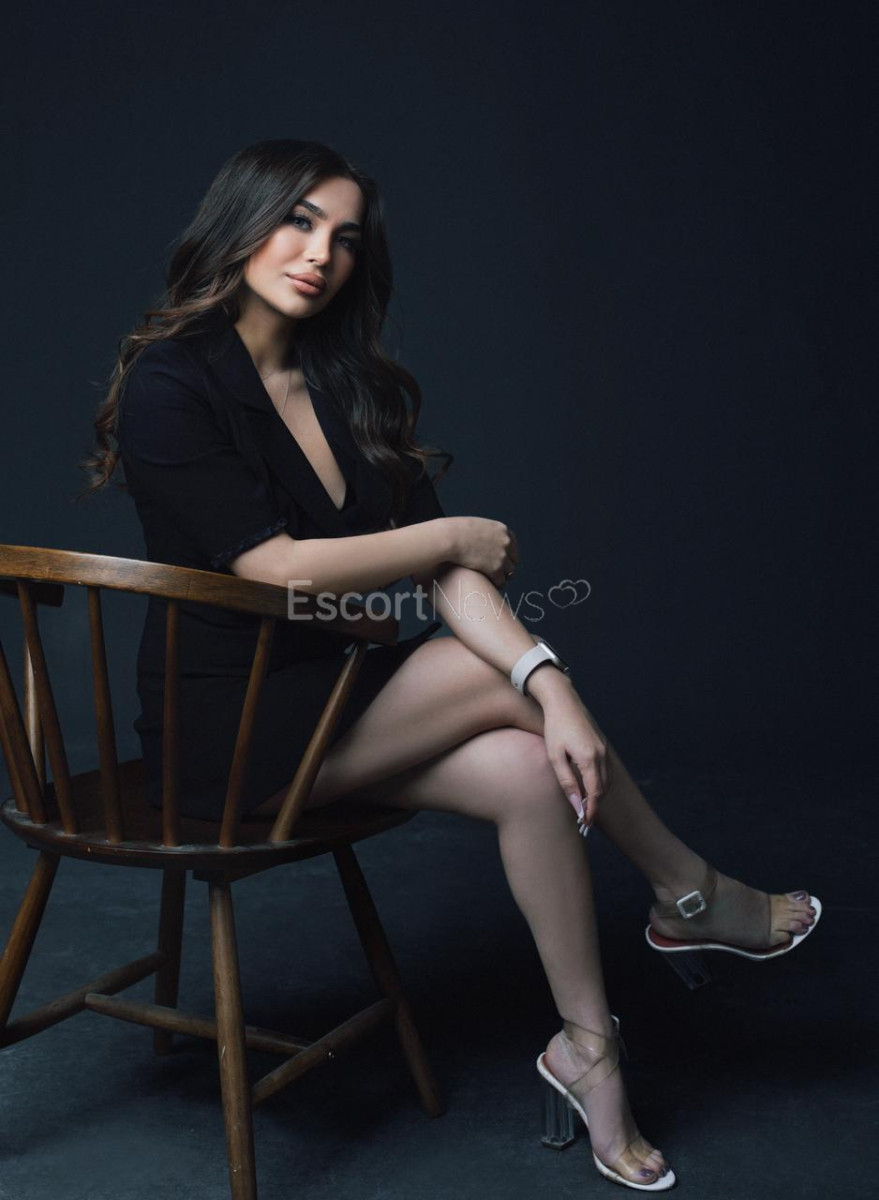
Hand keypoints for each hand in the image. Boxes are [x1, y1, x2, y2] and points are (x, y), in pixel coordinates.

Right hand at [446, 516, 519, 588]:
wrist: (449, 538)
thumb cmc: (453, 531)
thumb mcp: (474, 526)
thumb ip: (482, 533)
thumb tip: (479, 541)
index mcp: (502, 529)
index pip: (512, 544)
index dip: (507, 553)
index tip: (502, 559)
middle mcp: (506, 542)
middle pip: (514, 558)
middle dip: (506, 566)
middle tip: (498, 573)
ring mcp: (502, 556)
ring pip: (510, 571)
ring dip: (502, 576)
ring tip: (493, 581)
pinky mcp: (495, 569)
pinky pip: (501, 581)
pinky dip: (496, 584)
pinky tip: (488, 585)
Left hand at [538, 686, 611, 828]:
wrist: (563, 700)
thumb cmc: (555, 728)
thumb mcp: (555, 757)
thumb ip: (567, 782)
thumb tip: (577, 805)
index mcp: (589, 758)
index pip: (595, 793)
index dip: (592, 810)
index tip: (585, 823)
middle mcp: (601, 754)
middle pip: (603, 789)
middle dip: (595, 805)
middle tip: (584, 819)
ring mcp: (604, 749)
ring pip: (607, 780)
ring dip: (598, 795)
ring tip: (585, 806)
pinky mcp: (602, 745)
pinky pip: (605, 770)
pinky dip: (599, 782)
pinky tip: (588, 787)